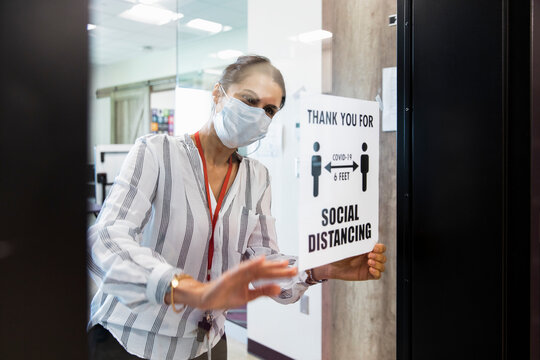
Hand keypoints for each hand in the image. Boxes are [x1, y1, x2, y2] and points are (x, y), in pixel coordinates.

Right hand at [166, 256, 296, 309]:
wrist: (207, 300)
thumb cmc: (226, 296)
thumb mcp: (248, 297)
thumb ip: (262, 292)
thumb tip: (279, 288)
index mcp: (250, 277)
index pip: (267, 274)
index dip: (280, 272)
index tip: (293, 271)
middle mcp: (245, 273)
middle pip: (264, 270)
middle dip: (279, 269)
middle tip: (293, 268)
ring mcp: (237, 274)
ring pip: (256, 268)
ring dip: (269, 266)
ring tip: (281, 264)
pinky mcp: (229, 277)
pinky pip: (241, 270)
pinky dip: (251, 264)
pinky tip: (260, 260)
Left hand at [313, 243, 386, 280]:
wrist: (332, 266)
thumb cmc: (339, 254)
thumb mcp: (348, 247)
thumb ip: (357, 244)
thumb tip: (364, 236)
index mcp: (367, 249)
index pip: (381, 248)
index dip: (380, 248)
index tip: (374, 248)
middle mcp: (370, 257)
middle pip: (383, 257)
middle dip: (379, 256)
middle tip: (369, 256)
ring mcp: (369, 266)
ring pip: (382, 266)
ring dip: (378, 264)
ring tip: (369, 262)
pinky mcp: (367, 275)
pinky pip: (378, 275)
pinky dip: (377, 272)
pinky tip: (370, 269)